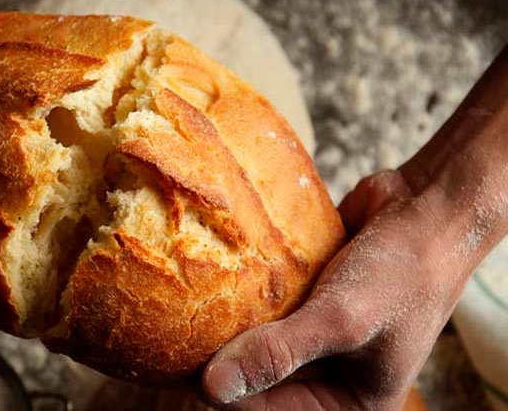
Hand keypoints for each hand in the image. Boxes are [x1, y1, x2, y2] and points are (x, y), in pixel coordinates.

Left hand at [202, 45, 507, 409]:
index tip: (178, 367)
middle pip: (257, 380)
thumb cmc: (401, 275)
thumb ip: (279, 354)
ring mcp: (312, 336)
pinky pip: (262, 308)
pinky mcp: (302, 300)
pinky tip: (208, 281)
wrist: (425, 210)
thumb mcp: (342, 321)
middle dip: (223, 357)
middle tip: (175, 332)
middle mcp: (327, 376)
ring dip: (227, 326)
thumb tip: (213, 388)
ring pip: (255, 342)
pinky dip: (242, 297)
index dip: (224, 393)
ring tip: (183, 308)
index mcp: (347, 402)